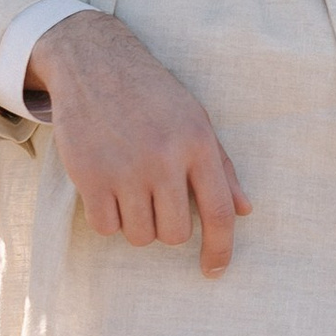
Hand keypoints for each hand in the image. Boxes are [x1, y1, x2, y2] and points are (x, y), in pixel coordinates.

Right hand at [23, 12, 252, 278]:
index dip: (221, 249)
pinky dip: (108, 218)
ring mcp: (126, 169)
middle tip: (156, 200)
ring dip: (137, 223)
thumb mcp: (196, 120)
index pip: (219, 213)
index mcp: (197, 144)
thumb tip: (244, 210)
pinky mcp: (90, 176)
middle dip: (167, 227)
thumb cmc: (153, 96)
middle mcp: (164, 158)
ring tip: (131, 190)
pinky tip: (107, 190)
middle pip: (175, 233)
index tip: (214, 271)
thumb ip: (221, 167)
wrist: (95, 65)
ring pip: (140, 235)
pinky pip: (106, 227)